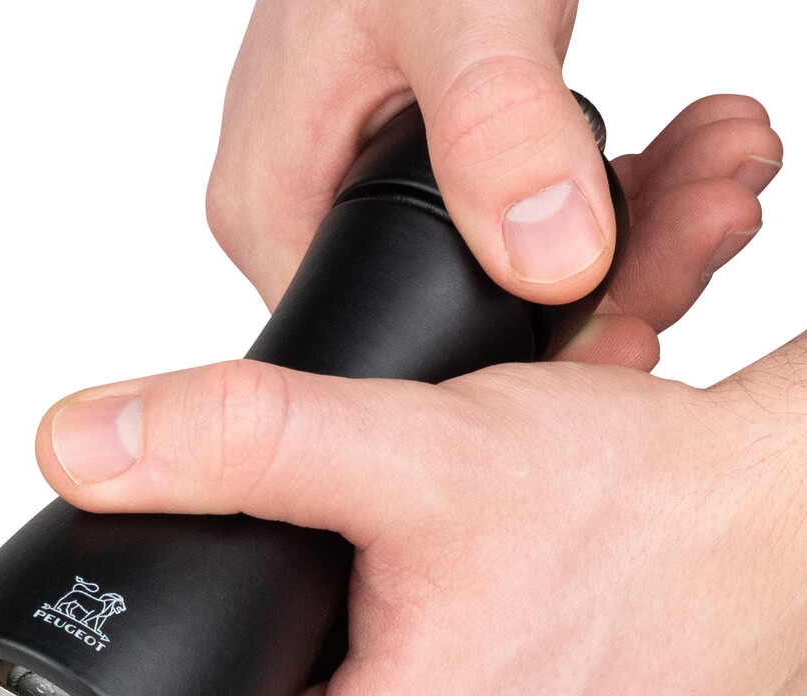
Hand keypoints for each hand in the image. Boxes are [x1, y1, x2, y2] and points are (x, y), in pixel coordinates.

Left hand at [36, 323, 806, 695]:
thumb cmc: (638, 503)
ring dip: (322, 691)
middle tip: (282, 578)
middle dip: (248, 677)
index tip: (184, 600)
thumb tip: (80, 443)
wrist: (786, 529)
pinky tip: (416, 633)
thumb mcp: (417, 454)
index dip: (164, 685)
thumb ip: (235, 441)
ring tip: (354, 599)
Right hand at [206, 0, 780, 336]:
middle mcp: (321, 225)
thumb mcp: (445, 8)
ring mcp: (380, 203)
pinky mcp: (440, 180)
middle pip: (474, 318)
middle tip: (710, 221)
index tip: (631, 321)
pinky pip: (536, 227)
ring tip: (720, 176)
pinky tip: (687, 162)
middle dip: (608, 287)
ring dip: (638, 238)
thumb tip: (549, 259)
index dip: (514, 357)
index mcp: (279, 212)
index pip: (396, 344)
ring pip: (519, 278)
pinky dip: (625, 198)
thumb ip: (494, 125)